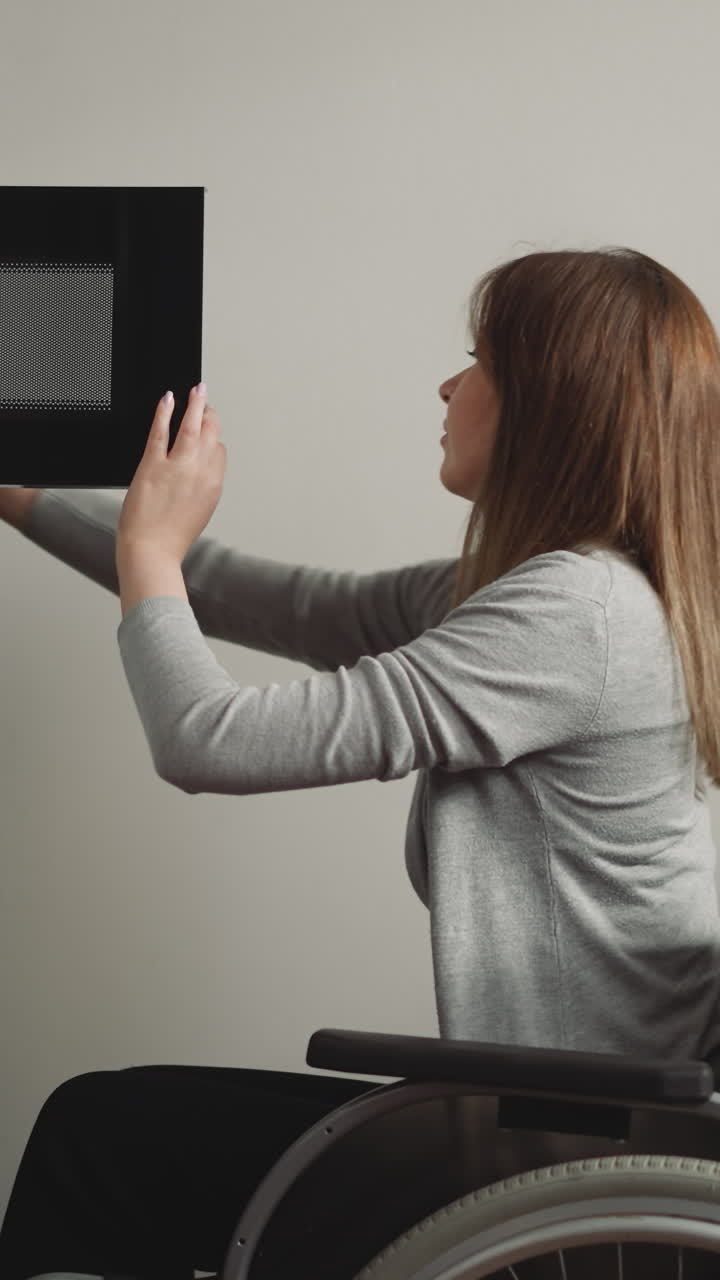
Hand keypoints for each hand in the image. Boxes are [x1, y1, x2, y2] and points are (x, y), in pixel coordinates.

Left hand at [117, 384, 225, 562]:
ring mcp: (177, 467)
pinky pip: (160, 431)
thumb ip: (201, 489)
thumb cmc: (169, 539)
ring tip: (196, 390)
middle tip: (205, 402)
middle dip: (209, 414)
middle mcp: (200, 473)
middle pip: (212, 434)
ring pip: (191, 426)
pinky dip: (165, 412)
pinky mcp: (152, 465)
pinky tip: (167, 400)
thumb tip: (198, 475)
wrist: (150, 551)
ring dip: (195, 403)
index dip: (215, 439)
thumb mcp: (197, 514)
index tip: (209, 430)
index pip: (220, 452)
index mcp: (213, 486)